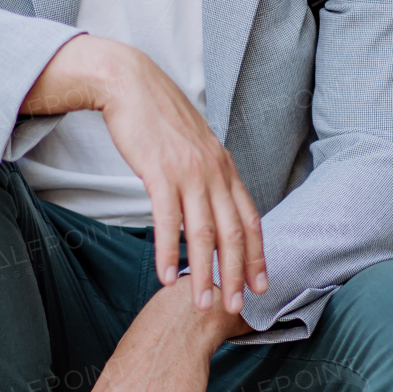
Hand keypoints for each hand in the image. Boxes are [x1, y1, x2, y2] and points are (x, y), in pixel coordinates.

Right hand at [22, 34, 267, 311]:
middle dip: (235, 275)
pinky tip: (165, 276)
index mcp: (225, 167)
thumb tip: (213, 205)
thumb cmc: (159, 119)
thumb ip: (208, 176)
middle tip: (235, 307)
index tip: (261, 285)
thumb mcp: (195, 147)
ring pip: (203, 232)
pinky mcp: (159, 172)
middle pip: (232, 233)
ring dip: (203, 272)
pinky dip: (168, 252)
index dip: (257, 255)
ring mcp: (188, 172)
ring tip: (201, 303)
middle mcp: (214, 172)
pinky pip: (167, 220)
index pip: (250, 219)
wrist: (131, 83)